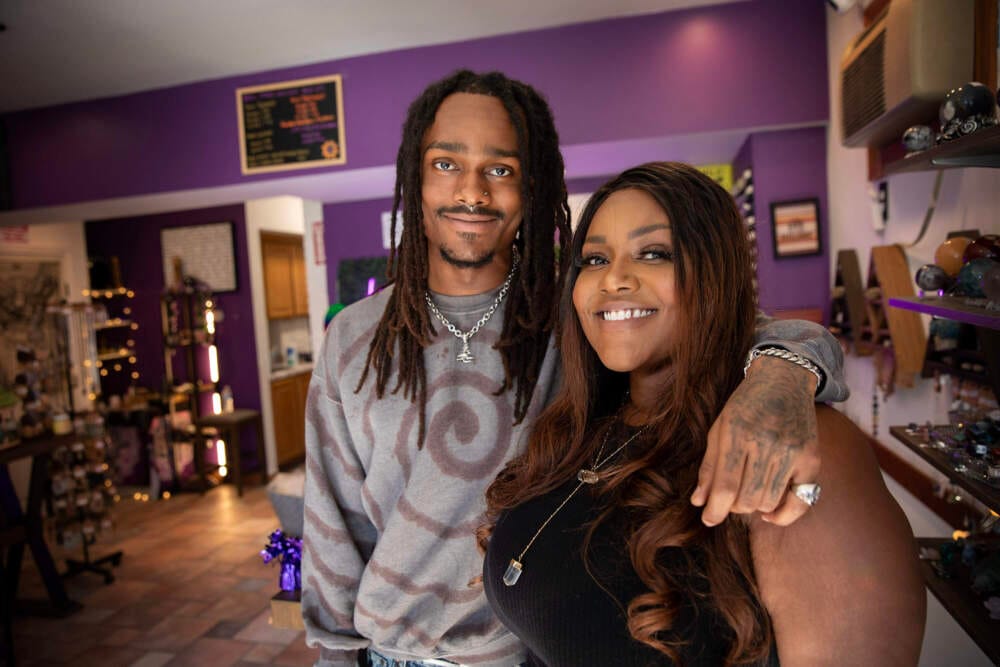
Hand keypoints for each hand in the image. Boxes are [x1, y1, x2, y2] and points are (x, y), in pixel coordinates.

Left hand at [691, 355, 819, 525]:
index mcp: (737, 433)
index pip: (726, 486)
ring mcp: (792, 452)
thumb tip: (699, 502)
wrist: (784, 381)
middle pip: (747, 499)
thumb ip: (709, 467)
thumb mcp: (719, 428)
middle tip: (729, 499)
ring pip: (769, 502)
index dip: (714, 510)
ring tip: (748, 493)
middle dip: (732, 507)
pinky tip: (770, 514)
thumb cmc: (745, 405)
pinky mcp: (812, 459)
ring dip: (754, 506)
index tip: (708, 519)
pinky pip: (800, 501)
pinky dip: (784, 514)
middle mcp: (767, 444)